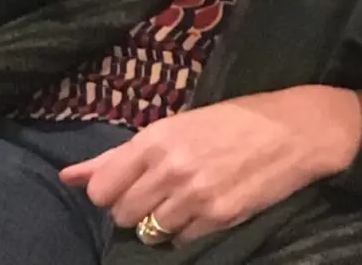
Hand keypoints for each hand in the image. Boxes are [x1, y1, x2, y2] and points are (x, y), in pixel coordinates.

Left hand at [60, 86, 361, 242]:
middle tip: (160, 191)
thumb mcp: (177, 126)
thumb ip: (121, 155)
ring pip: (148, 231)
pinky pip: (179, 241)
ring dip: (159, 221)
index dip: (111, 191)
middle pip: (121, 214)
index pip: (101, 188)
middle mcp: (170, 167)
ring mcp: (193, 195)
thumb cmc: (233, 119)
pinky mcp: (217, 218)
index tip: (130, 183)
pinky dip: (185, 231)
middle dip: (133, 208)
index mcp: (156, 137)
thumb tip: (68, 177)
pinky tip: (203, 208)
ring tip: (183, 199)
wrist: (293, 130)